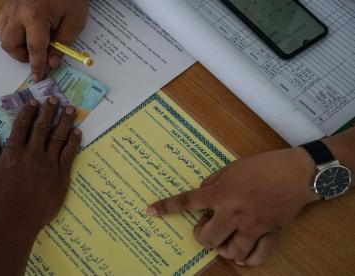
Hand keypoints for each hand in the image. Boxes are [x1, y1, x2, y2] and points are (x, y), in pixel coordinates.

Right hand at [0, 0, 88, 81]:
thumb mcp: (74, 20)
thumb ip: (62, 43)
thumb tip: (52, 62)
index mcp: (35, 16)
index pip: (34, 50)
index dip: (37, 66)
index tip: (38, 78)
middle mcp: (18, 12)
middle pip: (9, 44)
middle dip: (22, 55)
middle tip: (37, 55)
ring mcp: (11, 6)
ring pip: (2, 34)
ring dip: (15, 45)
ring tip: (32, 43)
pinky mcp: (10, 2)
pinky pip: (3, 23)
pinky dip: (12, 32)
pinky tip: (26, 31)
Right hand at [0, 97, 80, 232]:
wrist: (14, 221)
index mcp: (13, 152)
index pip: (22, 126)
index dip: (28, 112)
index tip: (33, 102)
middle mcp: (32, 153)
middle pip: (42, 126)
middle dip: (48, 110)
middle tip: (54, 99)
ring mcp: (48, 163)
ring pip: (58, 136)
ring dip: (65, 120)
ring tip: (70, 109)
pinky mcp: (61, 175)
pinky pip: (69, 153)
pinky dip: (74, 141)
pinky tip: (78, 132)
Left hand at [147, 147, 319, 265]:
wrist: (297, 173)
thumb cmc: (263, 165)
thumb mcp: (231, 167)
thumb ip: (213, 182)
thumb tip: (203, 195)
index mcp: (222, 193)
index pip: (188, 202)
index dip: (167, 207)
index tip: (151, 211)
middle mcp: (234, 212)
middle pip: (208, 237)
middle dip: (201, 235)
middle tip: (207, 226)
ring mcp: (253, 226)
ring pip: (231, 251)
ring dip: (223, 248)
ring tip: (224, 239)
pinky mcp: (271, 233)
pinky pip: (258, 256)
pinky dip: (248, 259)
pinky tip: (243, 255)